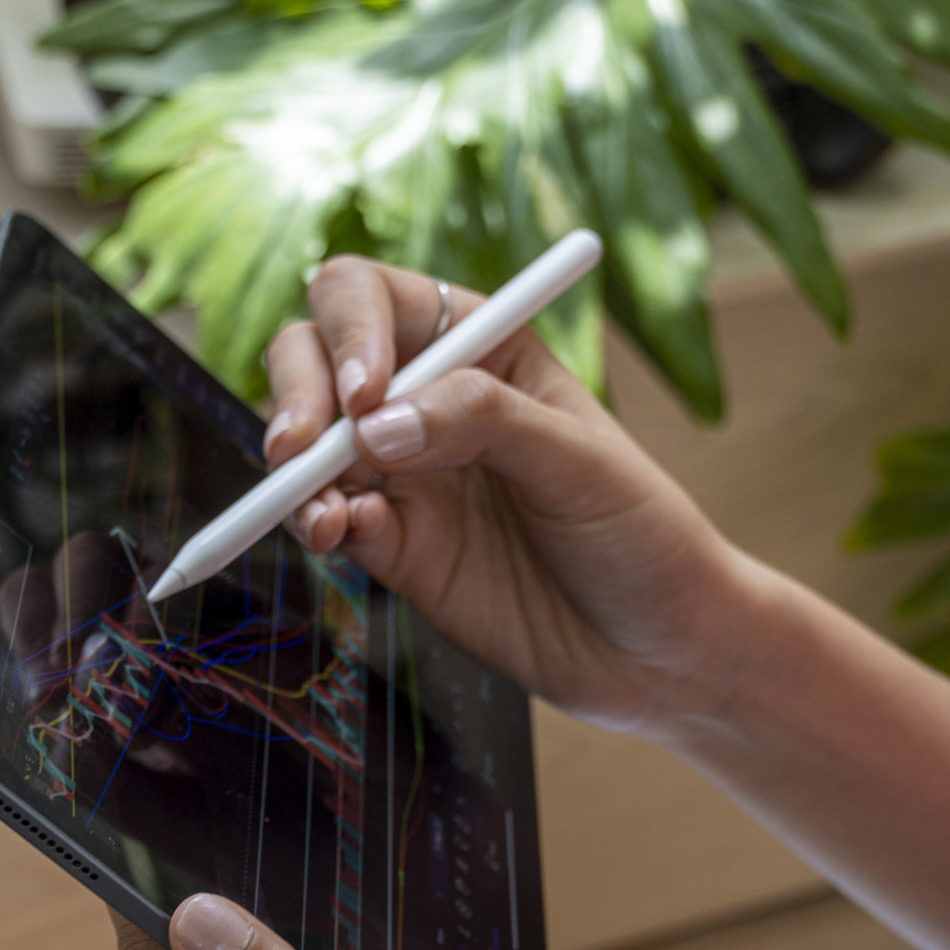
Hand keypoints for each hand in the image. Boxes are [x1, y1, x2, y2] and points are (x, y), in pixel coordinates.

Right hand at [263, 257, 738, 732]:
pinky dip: (314, 522)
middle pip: (316, 358)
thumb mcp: (578, 460)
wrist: (654, 649)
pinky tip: (335, 536)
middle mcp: (428, 401)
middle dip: (297, 393)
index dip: (350, 332)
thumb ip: (481, 421)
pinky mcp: (392, 548)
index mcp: (480, 346)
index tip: (366, 396)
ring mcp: (404, 476)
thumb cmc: (639, 533)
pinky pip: (328, 519)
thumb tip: (376, 424)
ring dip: (294, 469)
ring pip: (308, 443)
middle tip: (301, 448)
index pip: (374, 300)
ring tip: (321, 509)